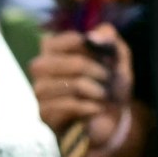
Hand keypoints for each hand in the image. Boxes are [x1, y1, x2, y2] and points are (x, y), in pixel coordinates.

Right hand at [30, 24, 131, 144]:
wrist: (110, 119)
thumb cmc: (109, 83)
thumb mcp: (117, 57)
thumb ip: (109, 38)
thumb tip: (93, 37)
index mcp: (52, 48)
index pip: (62, 40)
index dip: (86, 46)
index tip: (105, 55)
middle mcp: (40, 67)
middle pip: (66, 63)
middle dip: (94, 70)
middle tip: (108, 78)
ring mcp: (40, 91)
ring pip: (69, 85)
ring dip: (94, 90)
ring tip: (104, 94)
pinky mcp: (44, 113)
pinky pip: (67, 105)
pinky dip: (88, 106)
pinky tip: (97, 108)